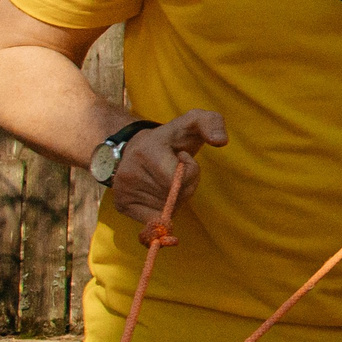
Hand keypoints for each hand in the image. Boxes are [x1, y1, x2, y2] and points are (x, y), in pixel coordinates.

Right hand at [109, 111, 225, 230]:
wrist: (138, 147)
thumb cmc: (173, 137)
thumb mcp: (194, 122)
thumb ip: (212, 123)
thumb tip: (220, 141)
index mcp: (146, 150)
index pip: (178, 179)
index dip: (190, 172)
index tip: (182, 157)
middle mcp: (129, 171)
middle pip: (174, 196)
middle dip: (184, 186)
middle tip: (173, 170)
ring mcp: (122, 189)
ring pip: (166, 209)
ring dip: (174, 198)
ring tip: (164, 178)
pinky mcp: (121, 204)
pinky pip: (153, 219)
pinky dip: (163, 211)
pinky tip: (157, 192)